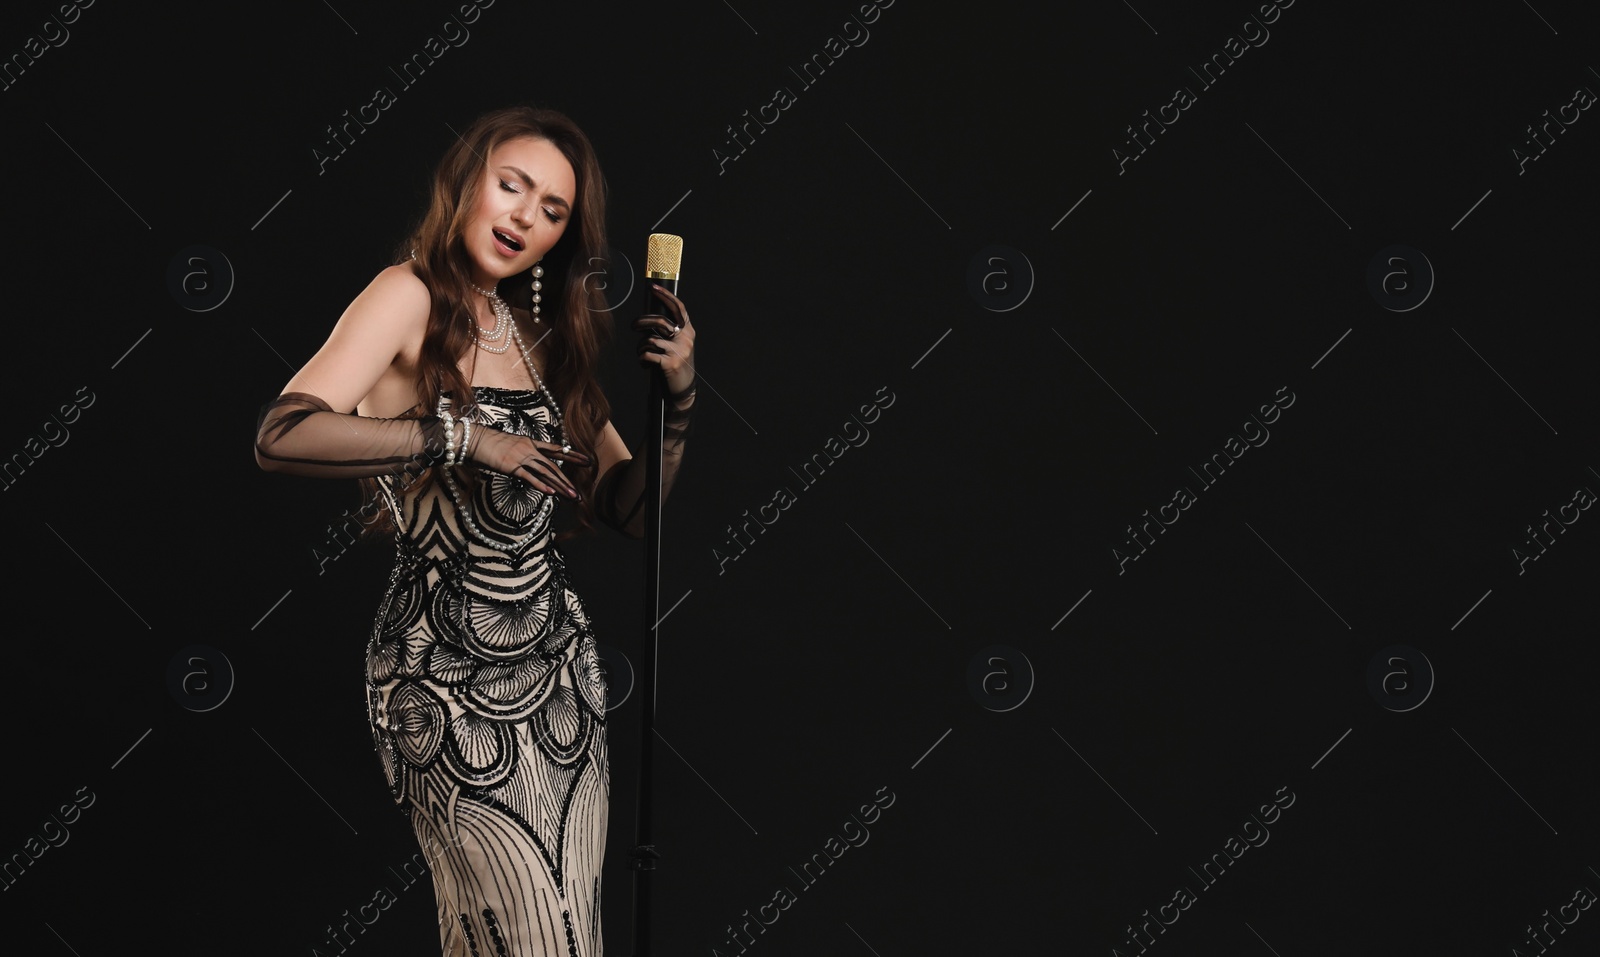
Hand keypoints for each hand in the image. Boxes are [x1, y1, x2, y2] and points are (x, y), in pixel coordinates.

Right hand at [465, 424, 589, 499]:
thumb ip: (519, 454)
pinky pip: (529, 477)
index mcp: (530, 442)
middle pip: (553, 465)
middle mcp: (529, 449)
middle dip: (568, 480)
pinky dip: (541, 485)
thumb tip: (524, 464)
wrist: (473, 439)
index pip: (556, 449)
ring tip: (572, 496)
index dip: (572, 455)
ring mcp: (521, 457)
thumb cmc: (487, 443)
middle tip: (580, 492)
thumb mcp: (509, 446)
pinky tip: (551, 492)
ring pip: (546, 473)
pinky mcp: (511, 466)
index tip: (587, 460)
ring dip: (560, 486)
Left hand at [637, 284, 695, 397]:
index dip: (666, 296)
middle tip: (633, 326)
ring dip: (641, 346)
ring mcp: (679, 350)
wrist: (684, 389)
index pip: (678, 308)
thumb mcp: (679, 345)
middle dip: (642, 322)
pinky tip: (645, 364)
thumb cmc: (677, 364)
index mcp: (688, 331)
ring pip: (650, 339)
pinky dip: (642, 359)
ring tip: (642, 353)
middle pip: (660, 321)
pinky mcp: (671, 363)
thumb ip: (670, 332)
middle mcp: (686, 338)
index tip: (653, 288)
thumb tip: (650, 319)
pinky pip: (648, 354)